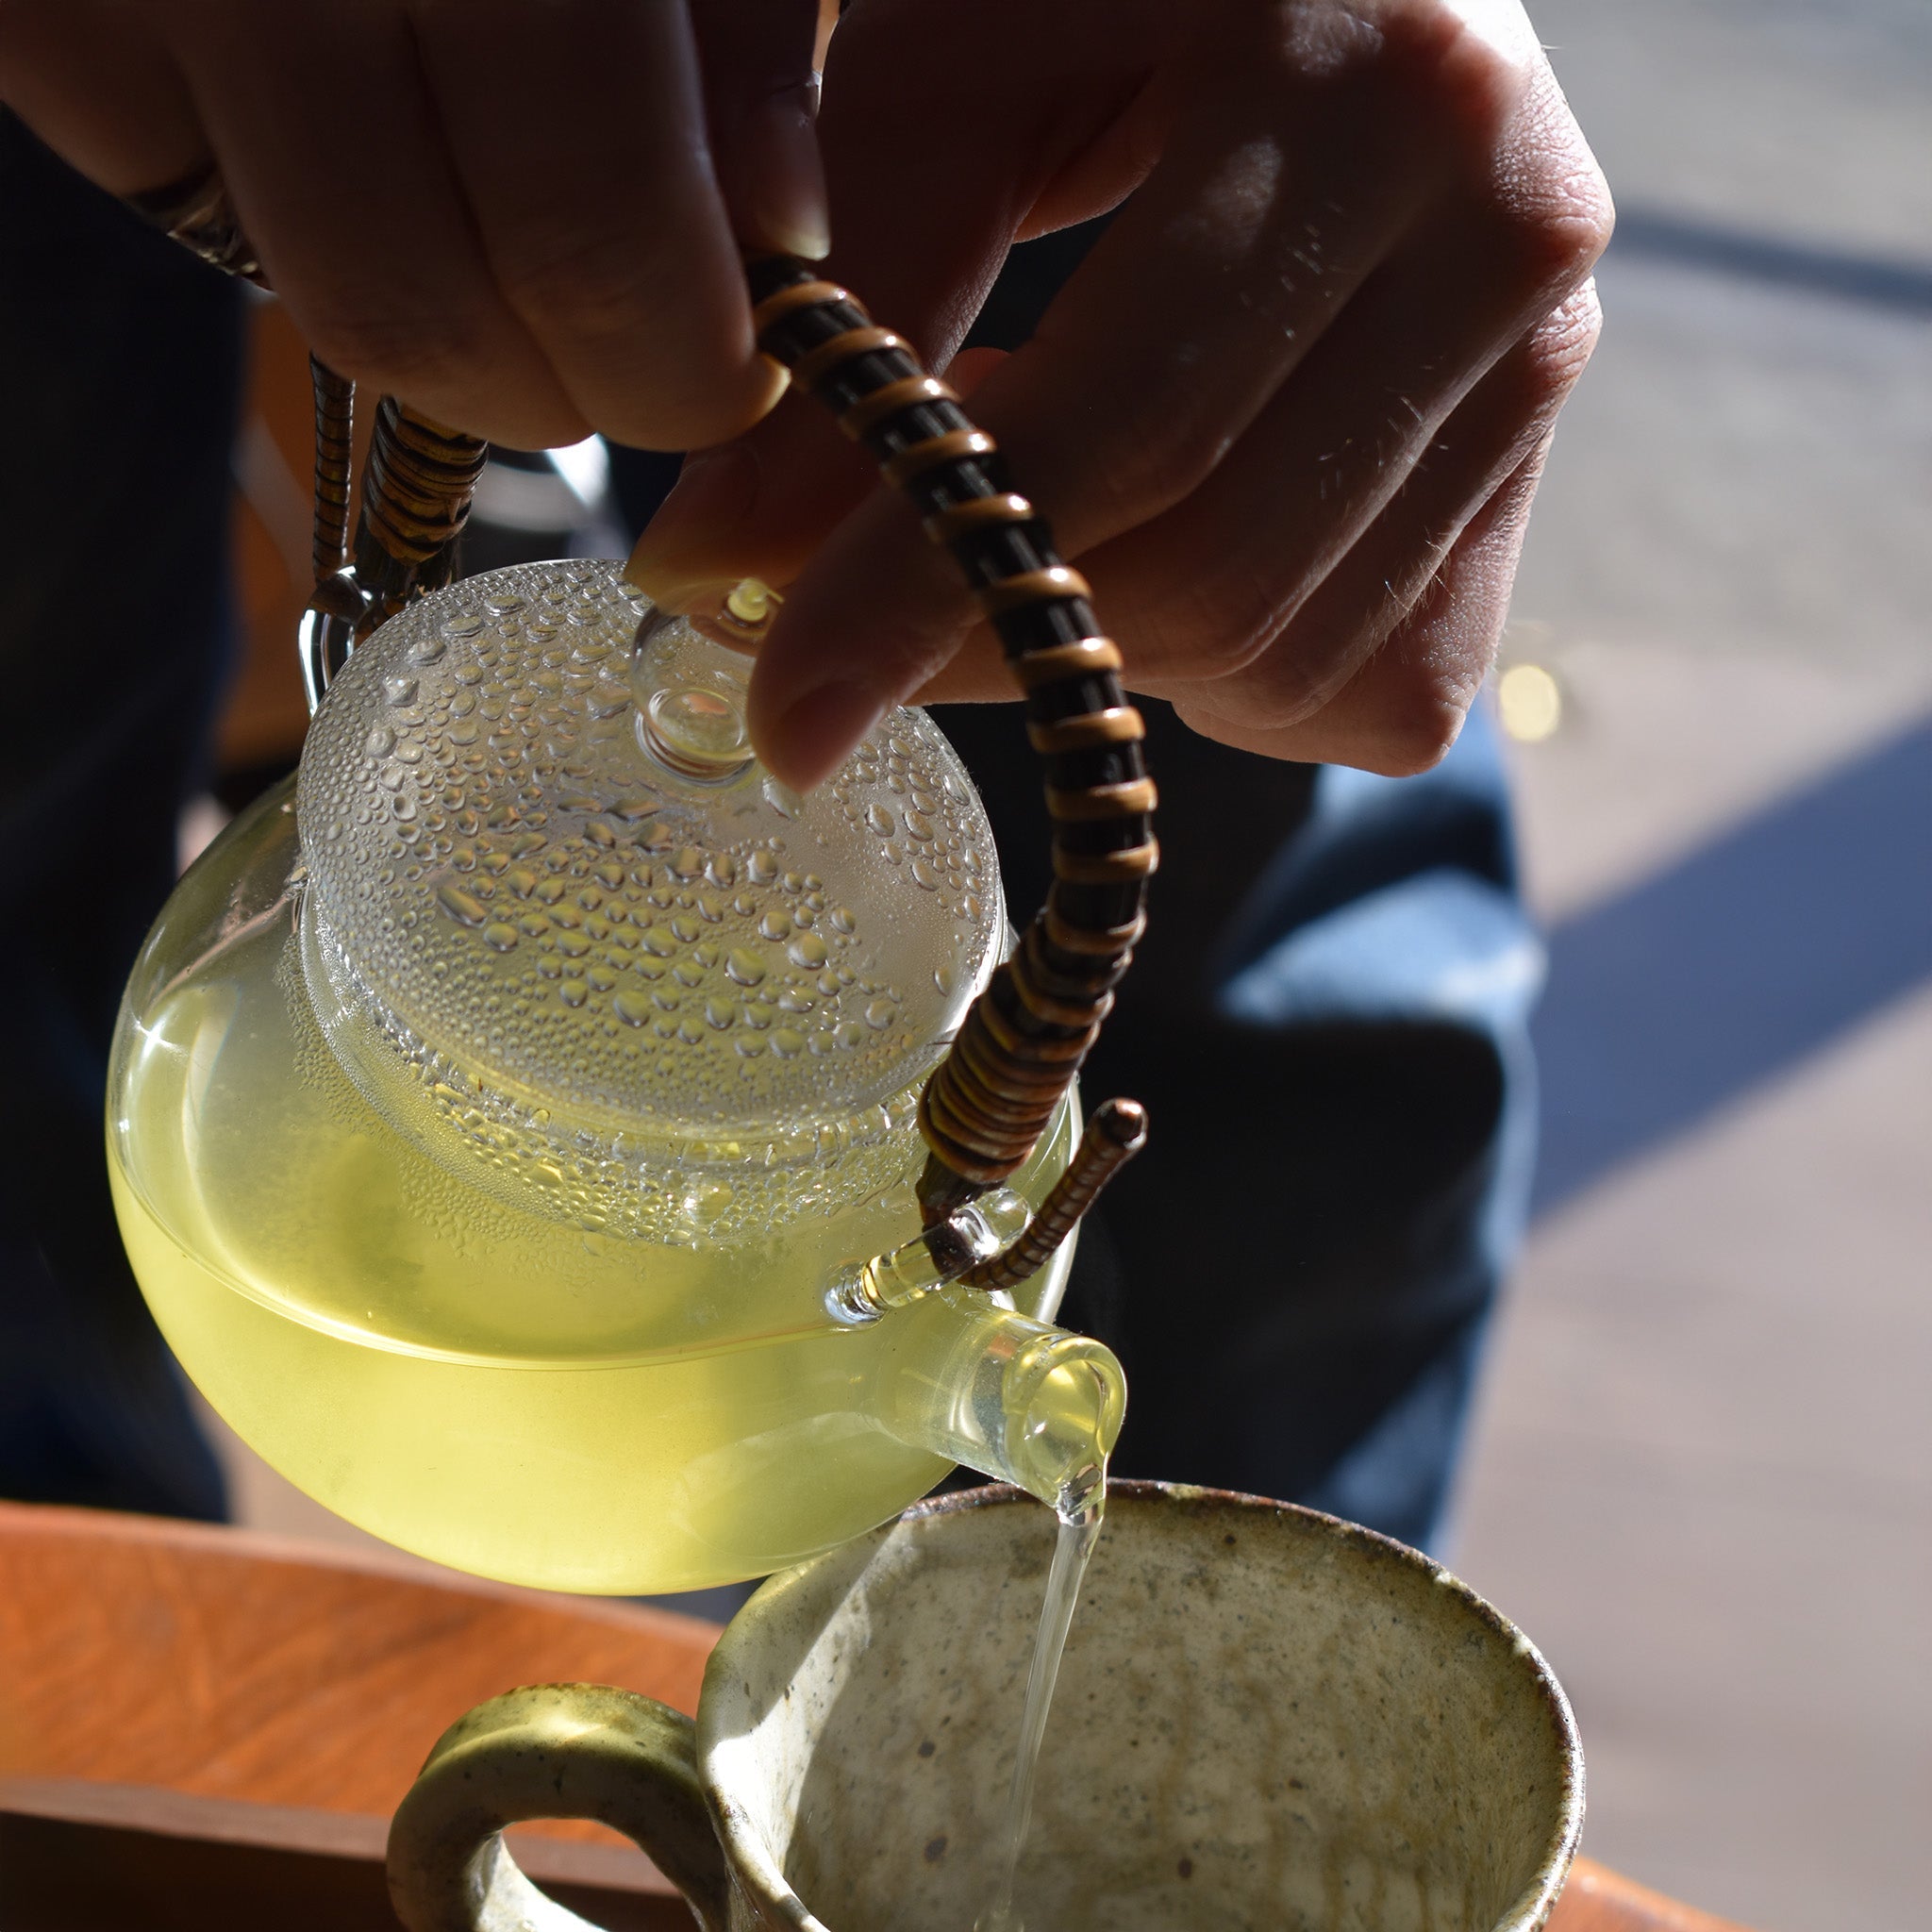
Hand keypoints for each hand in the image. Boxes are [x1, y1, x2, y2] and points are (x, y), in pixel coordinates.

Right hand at [0, 0, 826, 449]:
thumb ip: (755, 26)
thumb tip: (779, 247)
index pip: (589, 242)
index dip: (674, 366)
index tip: (724, 373)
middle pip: (406, 308)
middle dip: (543, 379)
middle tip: (616, 340)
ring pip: (277, 266)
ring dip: (425, 293)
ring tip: (494, 184)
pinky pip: (162, 162)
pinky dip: (271, 172)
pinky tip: (339, 63)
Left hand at [626, 0, 1611, 786]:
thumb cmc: (1094, 2)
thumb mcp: (949, 81)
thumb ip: (847, 313)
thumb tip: (713, 572)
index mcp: (1370, 79)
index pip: (1126, 420)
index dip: (928, 588)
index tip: (784, 718)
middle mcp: (1509, 234)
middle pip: (1212, 571)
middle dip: (996, 641)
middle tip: (846, 634)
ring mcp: (1549, 376)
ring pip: (1280, 652)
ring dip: (1097, 644)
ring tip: (1019, 518)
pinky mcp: (1538, 491)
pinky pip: (1349, 689)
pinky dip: (1208, 679)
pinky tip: (1139, 548)